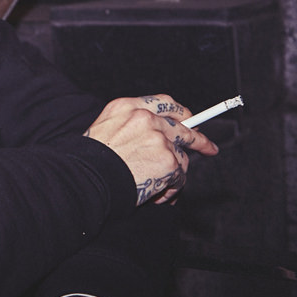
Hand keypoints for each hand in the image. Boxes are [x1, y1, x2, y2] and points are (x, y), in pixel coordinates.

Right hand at [84, 94, 218, 205]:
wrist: (87, 177)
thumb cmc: (91, 159)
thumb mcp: (106, 129)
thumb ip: (131, 125)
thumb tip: (158, 135)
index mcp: (127, 106)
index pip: (164, 103)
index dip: (180, 113)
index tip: (189, 119)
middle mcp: (146, 118)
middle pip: (183, 126)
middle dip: (199, 139)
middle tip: (209, 147)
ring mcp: (159, 138)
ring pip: (181, 157)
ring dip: (172, 174)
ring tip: (155, 186)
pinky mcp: (168, 160)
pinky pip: (179, 178)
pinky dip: (170, 189)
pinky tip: (155, 193)